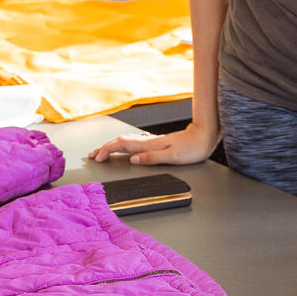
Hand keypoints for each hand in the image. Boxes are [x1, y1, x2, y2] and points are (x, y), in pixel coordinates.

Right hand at [87, 119, 218, 165]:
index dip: (107, 151)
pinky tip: (124, 146)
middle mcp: (149, 141)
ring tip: (103, 150)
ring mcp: (152, 141)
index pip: (122, 146)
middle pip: (120, 142)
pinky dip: (123, 144)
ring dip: (112, 145)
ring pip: (126, 140)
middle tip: (92, 155)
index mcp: (149, 145)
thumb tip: (132, 160)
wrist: (204, 135)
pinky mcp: (157, 142)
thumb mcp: (173, 156)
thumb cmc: (192, 148)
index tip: (97, 158)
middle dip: (105, 147)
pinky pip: (134, 142)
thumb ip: (151, 158)